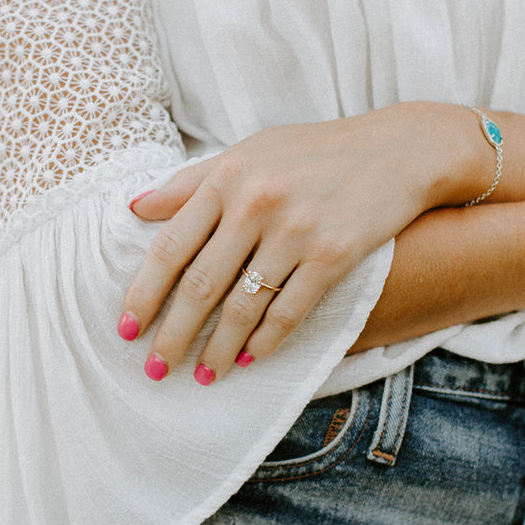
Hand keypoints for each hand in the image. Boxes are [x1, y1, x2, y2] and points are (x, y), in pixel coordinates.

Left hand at [119, 104, 467, 383]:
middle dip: (173, 334)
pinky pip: (290, 311)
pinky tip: (250, 358)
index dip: (144, 293)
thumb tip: (135, 208)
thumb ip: (192, 181)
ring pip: (243, 307)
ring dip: (218, 348)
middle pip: (200, 285)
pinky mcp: (334, 253)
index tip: (126, 329)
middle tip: (154, 368)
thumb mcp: (250, 151)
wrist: (398, 149)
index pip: (171, 246)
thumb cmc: (315, 152)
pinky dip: (267, 341)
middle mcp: (256, 202)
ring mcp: (296, 230)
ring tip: (202, 374)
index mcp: (228, 177)